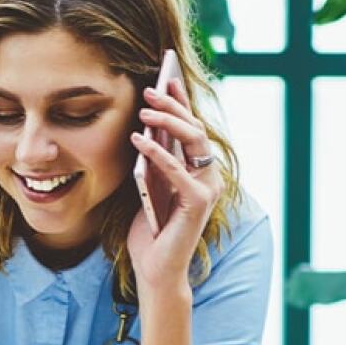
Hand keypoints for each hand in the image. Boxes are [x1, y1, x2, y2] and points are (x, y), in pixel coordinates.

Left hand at [128, 78, 223, 296]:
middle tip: (150, 87)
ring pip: (193, 142)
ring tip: (144, 108)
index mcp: (197, 170)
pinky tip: (138, 139)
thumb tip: (143, 125)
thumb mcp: (149, 185)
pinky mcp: (198, 203)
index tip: (167, 76)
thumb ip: (152, 160)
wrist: (156, 269)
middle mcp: (208, 177)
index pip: (191, 128)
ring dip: (168, 121)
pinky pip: (176, 170)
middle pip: (194, 129)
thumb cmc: (151, 230)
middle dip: (172, 104)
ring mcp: (206, 189)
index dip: (181, 101)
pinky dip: (157, 152)